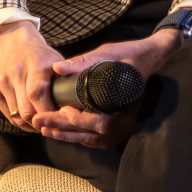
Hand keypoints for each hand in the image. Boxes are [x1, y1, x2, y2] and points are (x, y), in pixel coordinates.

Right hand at [0, 20, 64, 134]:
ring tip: (44, 123)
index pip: (37, 94)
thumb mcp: (57, 62)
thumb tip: (78, 103)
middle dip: (42, 122)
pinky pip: (9, 116)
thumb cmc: (41, 56)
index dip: (49, 111)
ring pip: (17, 118)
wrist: (14, 45)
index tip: (60, 118)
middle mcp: (15, 73)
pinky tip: (32, 120)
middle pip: (26, 111)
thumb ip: (67, 80)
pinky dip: (22, 122)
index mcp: (34, 64)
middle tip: (54, 125)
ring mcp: (2, 83)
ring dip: (32, 125)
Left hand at [29, 28, 182, 148]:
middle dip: (61, 128)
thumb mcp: (109, 54)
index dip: (72, 120)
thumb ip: (85, 62)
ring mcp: (122, 127)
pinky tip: (62, 132)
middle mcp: (123, 120)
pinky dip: (79, 136)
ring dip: (67, 135)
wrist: (153, 58)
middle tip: (39, 122)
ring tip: (45, 129)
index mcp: (121, 105)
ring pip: (90, 137)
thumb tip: (58, 67)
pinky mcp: (119, 127)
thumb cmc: (131, 55)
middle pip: (87, 131)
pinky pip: (96, 137)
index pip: (94, 121)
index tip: (57, 112)